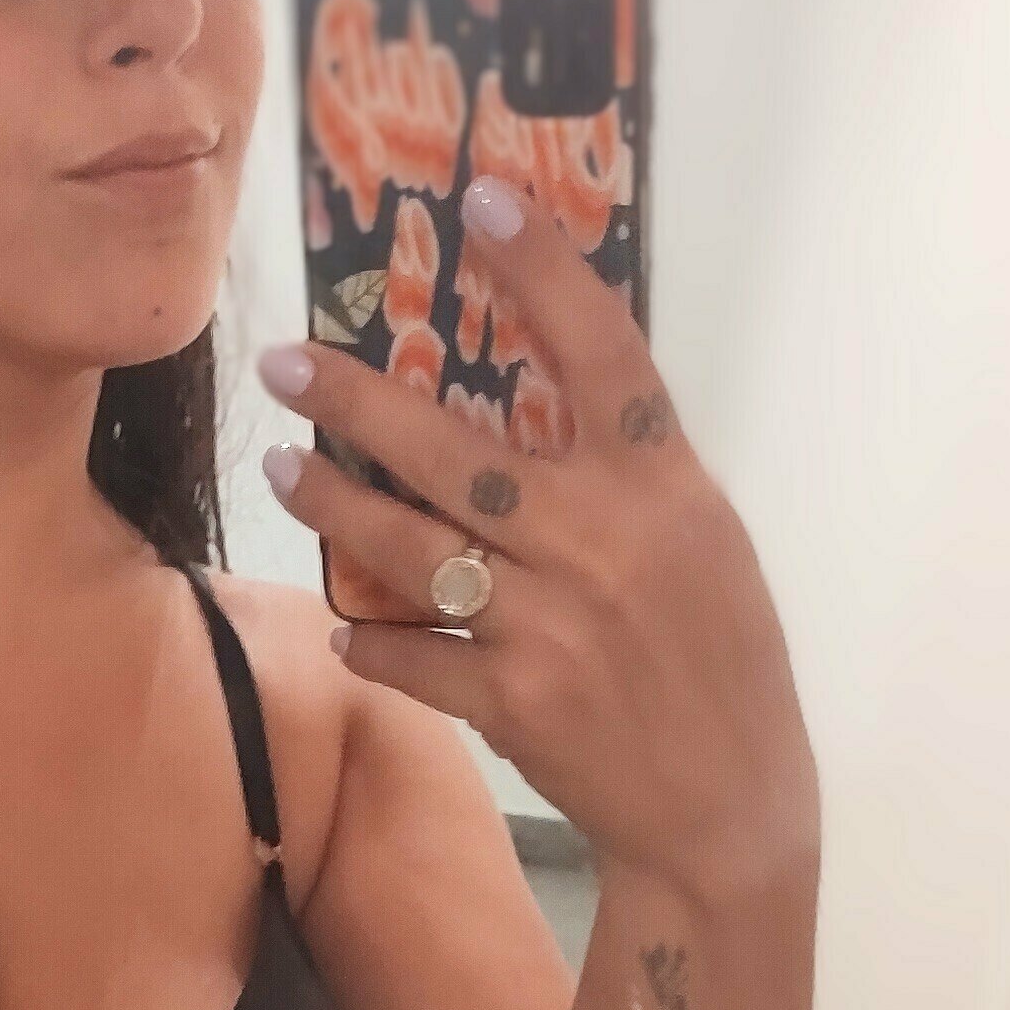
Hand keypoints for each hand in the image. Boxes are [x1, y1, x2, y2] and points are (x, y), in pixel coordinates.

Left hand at [258, 175, 813, 901]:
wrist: (728, 808)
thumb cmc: (720, 660)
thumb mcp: (704, 543)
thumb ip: (628, 474)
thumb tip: (540, 397)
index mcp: (665, 486)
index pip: (602, 351)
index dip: (544, 271)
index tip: (483, 201)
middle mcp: (604, 543)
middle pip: (457, 452)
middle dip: (359, 402)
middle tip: (287, 360)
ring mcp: (552, 626)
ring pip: (413, 550)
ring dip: (334, 505)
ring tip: (280, 462)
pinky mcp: (513, 703)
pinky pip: (414, 656)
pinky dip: (374, 640)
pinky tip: (343, 625)